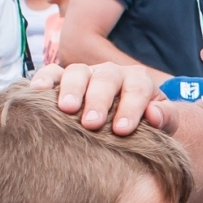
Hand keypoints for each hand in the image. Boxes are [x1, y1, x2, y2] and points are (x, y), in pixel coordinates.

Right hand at [38, 62, 171, 136]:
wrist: (125, 123)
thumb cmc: (144, 125)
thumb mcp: (162, 123)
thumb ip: (164, 118)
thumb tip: (153, 115)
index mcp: (138, 80)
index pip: (137, 88)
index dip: (130, 107)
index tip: (122, 129)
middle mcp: (111, 73)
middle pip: (106, 79)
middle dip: (99, 100)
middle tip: (92, 123)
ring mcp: (86, 74)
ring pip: (77, 72)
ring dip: (71, 89)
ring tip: (66, 109)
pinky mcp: (63, 79)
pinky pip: (52, 73)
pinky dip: (44, 79)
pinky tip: (37, 91)